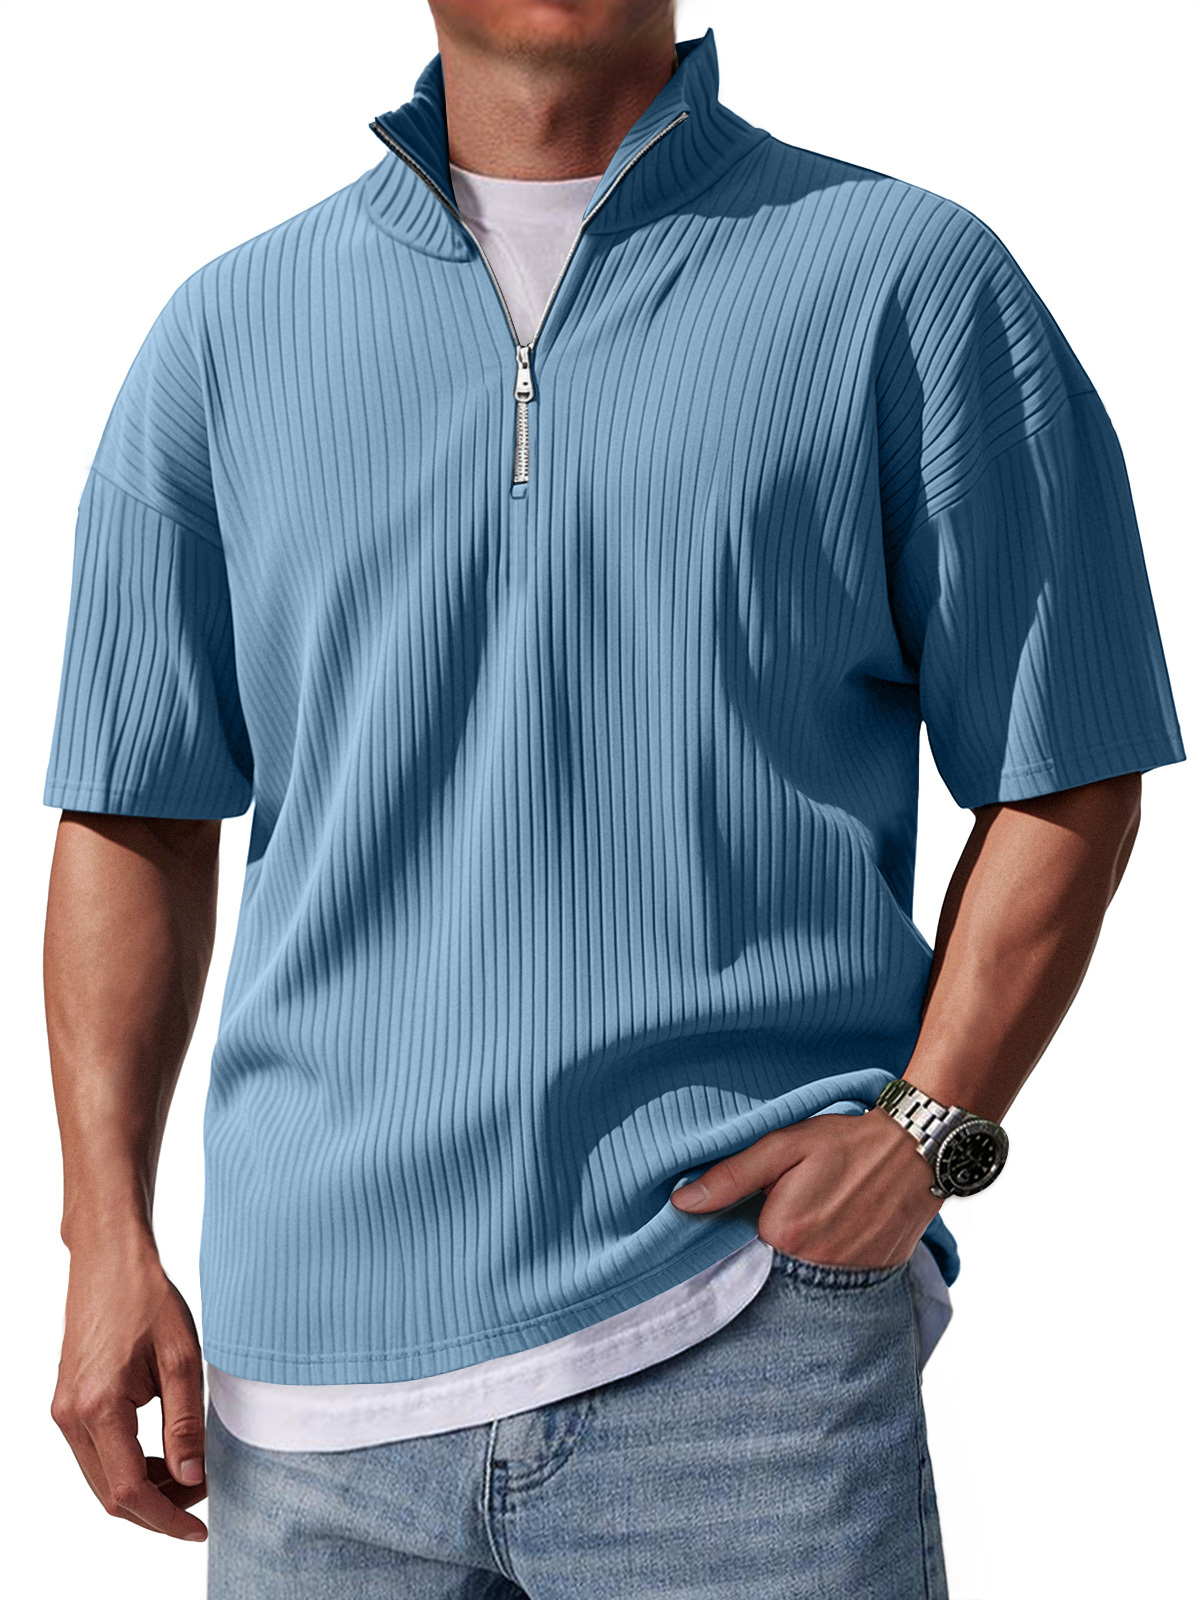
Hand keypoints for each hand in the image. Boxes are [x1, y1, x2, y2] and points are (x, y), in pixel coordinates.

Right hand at [51, 1233, 207, 1540]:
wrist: (110, 1259)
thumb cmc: (148, 1298)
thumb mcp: (182, 1358)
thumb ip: (186, 1424)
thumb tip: (192, 1478)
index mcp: (98, 1407)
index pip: (130, 1491)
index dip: (166, 1518)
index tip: (200, 1526)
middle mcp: (71, 1416)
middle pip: (111, 1495)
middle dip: (158, 1508)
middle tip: (202, 1498)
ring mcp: (64, 1411)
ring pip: (102, 1479)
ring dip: (144, 1489)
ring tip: (188, 1473)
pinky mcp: (67, 1403)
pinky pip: (96, 1455)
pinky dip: (128, 1466)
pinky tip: (163, 1454)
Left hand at [670, 1107, 942, 1268]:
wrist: (916, 1150)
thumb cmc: (846, 1143)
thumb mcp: (783, 1145)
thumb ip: (732, 1176)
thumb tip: (681, 1202)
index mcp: (783, 1234)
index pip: (736, 1250)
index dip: (739, 1230)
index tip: (751, 1210)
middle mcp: (812, 1268)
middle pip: (769, 1269)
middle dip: (770, 1246)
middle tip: (794, 1208)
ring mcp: (846, 1280)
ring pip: (802, 1279)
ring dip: (802, 1258)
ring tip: (819, 1218)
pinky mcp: (872, 1281)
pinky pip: (837, 1285)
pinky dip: (832, 1266)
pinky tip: (840, 1232)